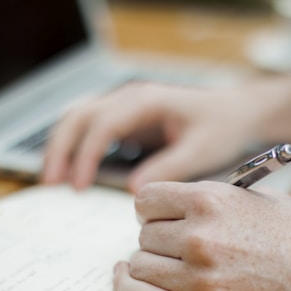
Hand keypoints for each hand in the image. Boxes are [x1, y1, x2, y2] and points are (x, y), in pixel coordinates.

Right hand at [42, 71, 290, 191]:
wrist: (240, 112)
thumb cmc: (225, 126)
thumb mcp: (202, 150)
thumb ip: (169, 168)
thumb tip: (134, 192)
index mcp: (148, 100)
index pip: (103, 124)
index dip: (85, 154)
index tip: (78, 186)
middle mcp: (132, 97)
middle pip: (80, 115)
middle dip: (60, 147)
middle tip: (50, 183)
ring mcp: (129, 106)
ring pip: (81, 118)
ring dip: (63, 145)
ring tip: (53, 178)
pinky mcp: (131, 119)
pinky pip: (94, 128)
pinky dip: (78, 146)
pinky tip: (75, 170)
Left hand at [113, 181, 290, 290]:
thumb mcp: (255, 198)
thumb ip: (208, 200)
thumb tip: (172, 207)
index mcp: (212, 200)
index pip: (146, 199)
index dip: (151, 207)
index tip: (156, 215)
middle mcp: (200, 238)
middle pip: (144, 235)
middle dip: (156, 236)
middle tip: (173, 242)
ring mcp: (201, 280)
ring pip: (140, 266)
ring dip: (148, 263)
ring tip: (166, 263)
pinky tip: (131, 281)